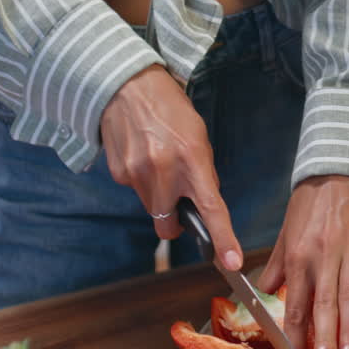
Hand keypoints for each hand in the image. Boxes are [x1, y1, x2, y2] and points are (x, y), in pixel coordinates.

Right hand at [100, 65, 242, 269]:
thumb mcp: (197, 136)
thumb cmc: (169, 109)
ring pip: (152, 211)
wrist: (126, 86)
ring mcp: (137, 174)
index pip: (211, 209)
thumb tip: (203, 205)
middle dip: (175, 222)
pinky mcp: (118, 174)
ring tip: (157, 162)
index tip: (231, 263)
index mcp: (191, 159)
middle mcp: (163, 171)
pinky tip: (141, 156)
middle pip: (169, 227)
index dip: (223, 239)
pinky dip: (142, 182)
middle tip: (177, 197)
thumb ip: (202, 173)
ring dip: (158, 198)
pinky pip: (135, 193)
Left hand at [258, 175, 348, 348]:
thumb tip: (263, 293)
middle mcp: (323, 255)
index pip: (295, 303)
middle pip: (323, 304)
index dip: (296, 334)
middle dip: (324, 338)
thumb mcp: (286, 232)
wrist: (341, 168)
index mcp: (299, 256)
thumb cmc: (312, 204)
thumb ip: (277, 265)